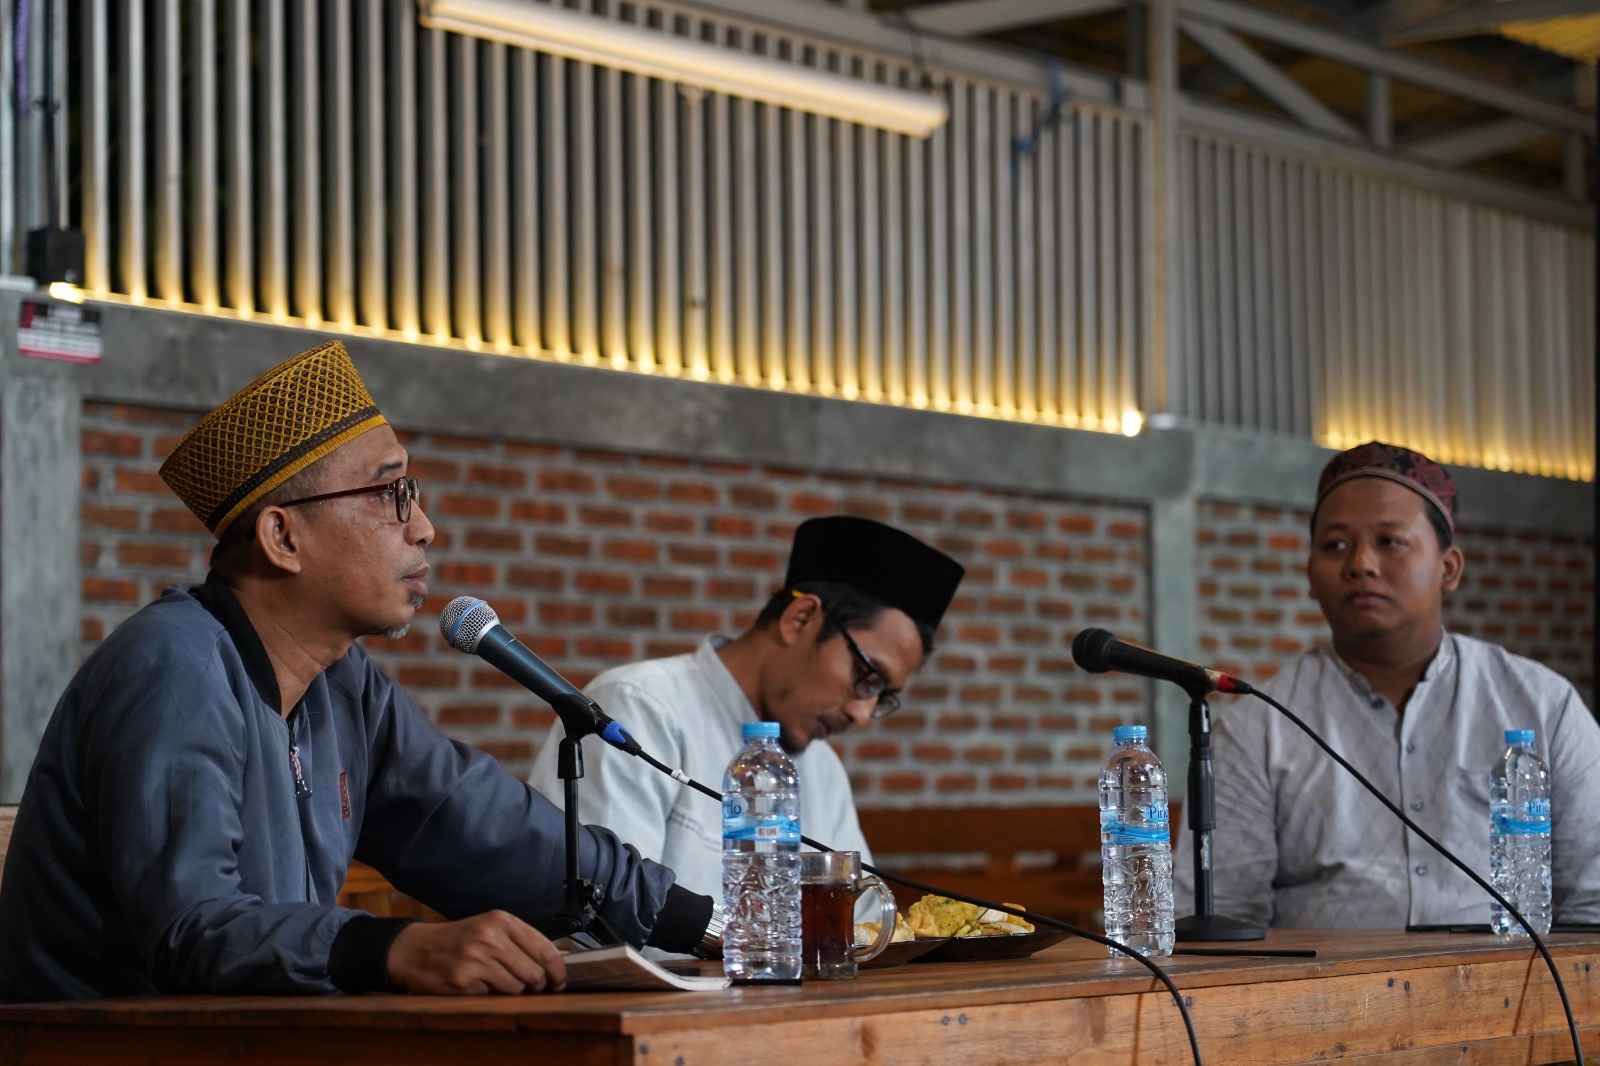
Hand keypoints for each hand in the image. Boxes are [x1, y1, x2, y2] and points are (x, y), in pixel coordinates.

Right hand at [386, 911, 567, 994]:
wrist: (416, 949)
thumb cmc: (459, 939)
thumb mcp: (490, 927)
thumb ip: (520, 941)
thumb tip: (554, 965)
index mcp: (501, 920)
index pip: (544, 948)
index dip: (557, 970)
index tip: (560, 981)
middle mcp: (490, 937)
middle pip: (534, 973)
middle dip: (536, 984)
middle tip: (530, 986)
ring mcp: (476, 959)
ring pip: (516, 988)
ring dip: (511, 991)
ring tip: (495, 980)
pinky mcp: (463, 981)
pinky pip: (492, 996)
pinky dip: (489, 995)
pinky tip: (476, 984)